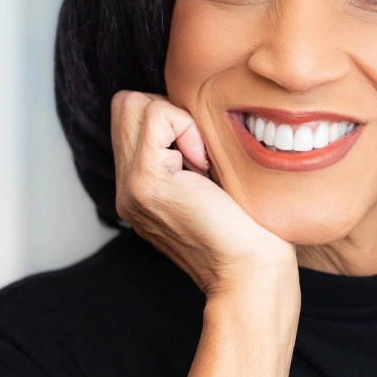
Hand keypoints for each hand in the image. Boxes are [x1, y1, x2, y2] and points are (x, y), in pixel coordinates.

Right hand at [110, 90, 298, 299]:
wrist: (250, 272)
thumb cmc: (248, 229)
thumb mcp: (211, 182)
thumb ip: (188, 154)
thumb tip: (194, 114)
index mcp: (140, 187)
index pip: (131, 116)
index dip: (171, 118)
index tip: (204, 153)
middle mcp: (126, 187)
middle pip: (126, 104)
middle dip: (169, 112)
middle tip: (200, 152)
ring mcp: (130, 186)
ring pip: (133, 104)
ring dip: (176, 119)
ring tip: (201, 160)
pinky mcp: (146, 182)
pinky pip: (156, 117)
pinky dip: (185, 127)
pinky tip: (203, 164)